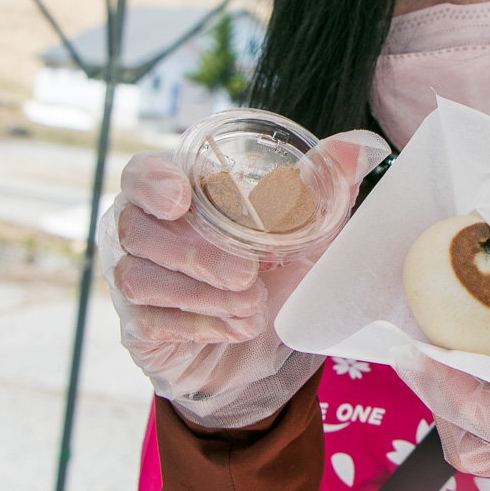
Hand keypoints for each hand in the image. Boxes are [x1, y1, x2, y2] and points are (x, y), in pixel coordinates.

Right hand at [99, 129, 390, 427]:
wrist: (261, 344)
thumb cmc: (274, 269)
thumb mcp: (306, 228)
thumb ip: (325, 184)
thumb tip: (357, 146)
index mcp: (174, 192)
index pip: (140, 174)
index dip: (153, 182)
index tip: (182, 198)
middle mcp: (141, 231)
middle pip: (135, 228)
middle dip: (194, 252)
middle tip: (246, 273)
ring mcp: (132, 278)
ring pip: (138, 278)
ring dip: (201, 293)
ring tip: (252, 303)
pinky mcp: (138, 326)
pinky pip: (151, 322)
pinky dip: (200, 325)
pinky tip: (237, 327)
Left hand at [393, 235, 489, 490]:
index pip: (487, 413)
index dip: (445, 381)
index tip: (417, 345)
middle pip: (472, 448)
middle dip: (438, 402)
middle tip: (421, 352)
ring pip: (487, 454)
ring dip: (458, 413)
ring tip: (447, 362)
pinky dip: (486, 416)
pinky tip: (489, 375)